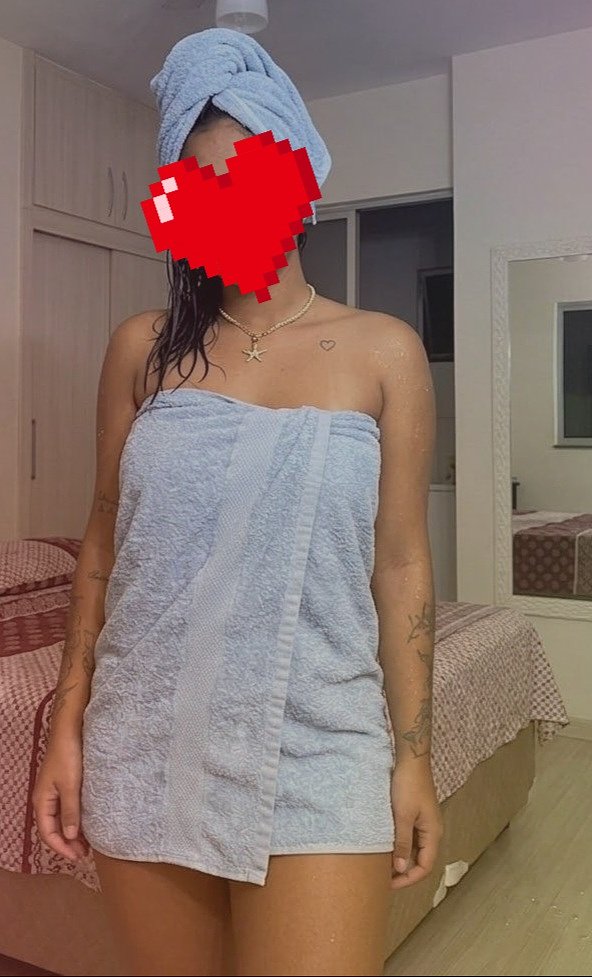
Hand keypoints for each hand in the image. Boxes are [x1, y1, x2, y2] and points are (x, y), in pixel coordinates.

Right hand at [32, 735, 88, 862]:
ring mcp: (55, 793)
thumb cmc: (68, 755)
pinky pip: (67, 810)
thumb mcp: (71, 785)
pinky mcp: (65, 786)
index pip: (48, 834)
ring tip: (88, 845)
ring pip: (61, 820)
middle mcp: (45, 800)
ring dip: (72, 834)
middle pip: (54, 829)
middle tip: (86, 855)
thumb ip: (70, 811)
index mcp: (42, 801)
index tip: (78, 857)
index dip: (62, 848)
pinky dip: (76, 820)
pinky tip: (87, 825)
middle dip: (68, 844)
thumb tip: (70, 837)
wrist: (69, 730)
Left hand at [390, 759, 442, 889]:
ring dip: (401, 858)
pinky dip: (400, 845)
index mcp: (433, 834)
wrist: (411, 759)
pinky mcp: (417, 815)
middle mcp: (432, 831)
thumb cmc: (408, 786)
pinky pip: (411, 837)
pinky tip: (386, 845)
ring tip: (382, 864)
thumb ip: (402, 843)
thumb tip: (401, 869)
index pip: (425, 867)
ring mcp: (425, 822)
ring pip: (415, 849)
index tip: (390, 885)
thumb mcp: (402, 816)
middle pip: (421, 860)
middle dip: (404, 872)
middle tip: (383, 878)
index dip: (408, 879)